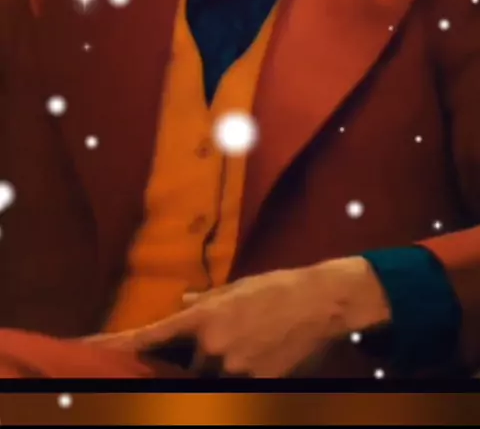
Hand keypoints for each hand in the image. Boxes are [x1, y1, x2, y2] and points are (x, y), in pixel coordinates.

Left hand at [112, 258, 390, 377]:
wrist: (319, 302)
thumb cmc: (277, 288)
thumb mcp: (236, 288)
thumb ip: (206, 302)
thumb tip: (183, 304)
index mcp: (201, 318)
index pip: (147, 338)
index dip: (115, 346)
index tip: (87, 350)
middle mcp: (210, 347)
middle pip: (185, 368)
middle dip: (197, 360)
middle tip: (231, 339)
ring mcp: (232, 369)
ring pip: (211, 380)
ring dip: (223, 368)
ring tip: (254, 342)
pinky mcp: (256, 385)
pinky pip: (236, 387)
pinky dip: (244, 375)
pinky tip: (265, 353)